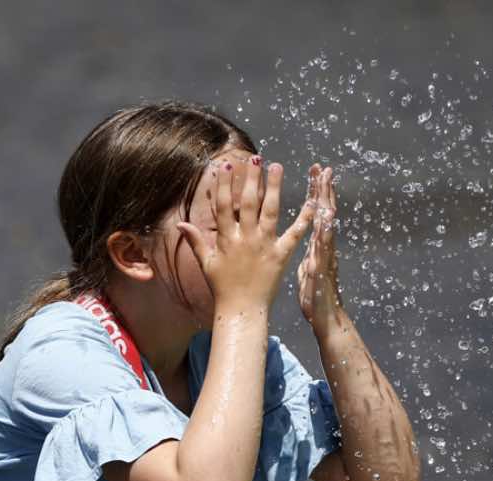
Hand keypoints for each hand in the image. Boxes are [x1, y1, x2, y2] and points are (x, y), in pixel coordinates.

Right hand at [177, 156, 315, 311]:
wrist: (242, 310)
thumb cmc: (222, 288)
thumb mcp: (206, 263)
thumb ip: (195, 241)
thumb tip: (181, 224)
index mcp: (227, 239)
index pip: (224, 206)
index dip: (224, 185)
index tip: (225, 166)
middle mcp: (245, 239)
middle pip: (248, 203)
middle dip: (251, 178)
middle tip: (255, 158)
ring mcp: (264, 246)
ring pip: (270, 211)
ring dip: (274, 187)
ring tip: (276, 167)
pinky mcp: (281, 256)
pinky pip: (294, 234)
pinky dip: (303, 219)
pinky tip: (311, 202)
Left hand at [296, 164, 343, 333]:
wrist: (327, 319)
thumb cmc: (316, 293)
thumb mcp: (309, 265)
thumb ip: (309, 249)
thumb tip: (305, 235)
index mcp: (319, 245)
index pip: (318, 212)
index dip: (319, 191)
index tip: (317, 170)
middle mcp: (325, 249)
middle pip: (326, 215)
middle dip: (325, 192)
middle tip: (324, 170)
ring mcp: (325, 262)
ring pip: (327, 233)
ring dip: (326, 213)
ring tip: (324, 194)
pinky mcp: (321, 276)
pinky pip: (322, 257)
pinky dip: (323, 243)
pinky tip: (323, 231)